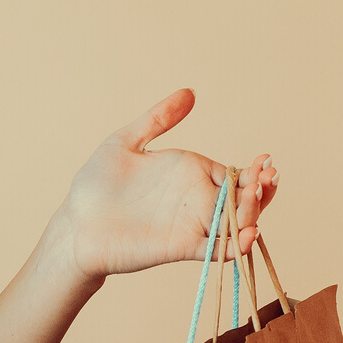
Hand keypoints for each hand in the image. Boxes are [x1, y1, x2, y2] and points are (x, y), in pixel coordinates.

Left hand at [54, 90, 279, 280]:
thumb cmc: (96, 185)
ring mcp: (192, 226)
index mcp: (190, 173)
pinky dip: (236, 246)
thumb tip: (190, 92)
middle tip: (267, 177)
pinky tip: (248, 233)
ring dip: (254, 213)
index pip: (233, 174)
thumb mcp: (125, 141)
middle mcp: (197, 200)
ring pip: (236, 224)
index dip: (253, 171)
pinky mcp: (182, 248)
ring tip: (258, 196)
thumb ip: (158, 118)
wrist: (75, 223)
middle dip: (262, 191)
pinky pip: (217, 250)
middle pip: (242, 199)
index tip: (264, 161)